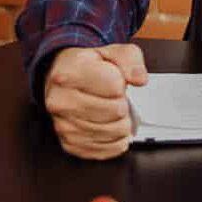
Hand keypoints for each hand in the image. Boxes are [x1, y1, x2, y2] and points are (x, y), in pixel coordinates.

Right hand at [44, 44, 147, 159]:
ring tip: (115, 111)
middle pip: (115, 111)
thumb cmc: (89, 65)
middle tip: (115, 97)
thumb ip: (130, 60)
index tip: (114, 79)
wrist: (63, 78)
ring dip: (122, 123)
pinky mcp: (69, 144)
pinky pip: (104, 150)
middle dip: (123, 104)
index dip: (122, 83)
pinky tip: (113, 128)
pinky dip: (115, 141)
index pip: (114, 85)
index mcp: (70, 73)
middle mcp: (61, 101)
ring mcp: (63, 125)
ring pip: (111, 132)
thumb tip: (140, 79)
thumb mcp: (112, 51)